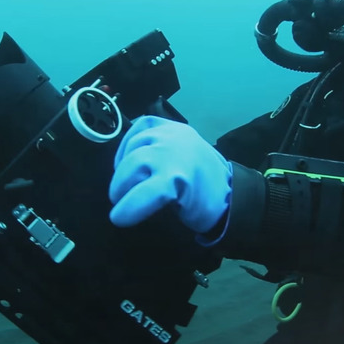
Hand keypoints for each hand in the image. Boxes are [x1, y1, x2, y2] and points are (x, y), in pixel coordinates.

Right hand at [108, 115, 232, 233]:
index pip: (145, 192)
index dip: (127, 207)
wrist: (226, 185)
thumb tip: (129, 203)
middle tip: (119, 200)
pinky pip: (141, 126)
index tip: (117, 218)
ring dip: (122, 166)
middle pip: (133, 165)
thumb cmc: (202, 205)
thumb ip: (153, 205)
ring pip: (133, 146)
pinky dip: (129, 142)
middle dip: (120, 187)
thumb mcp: (181, 213)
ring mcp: (171, 133)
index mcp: (179, 178)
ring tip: (124, 181)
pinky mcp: (171, 125)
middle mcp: (172, 151)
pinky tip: (128, 156)